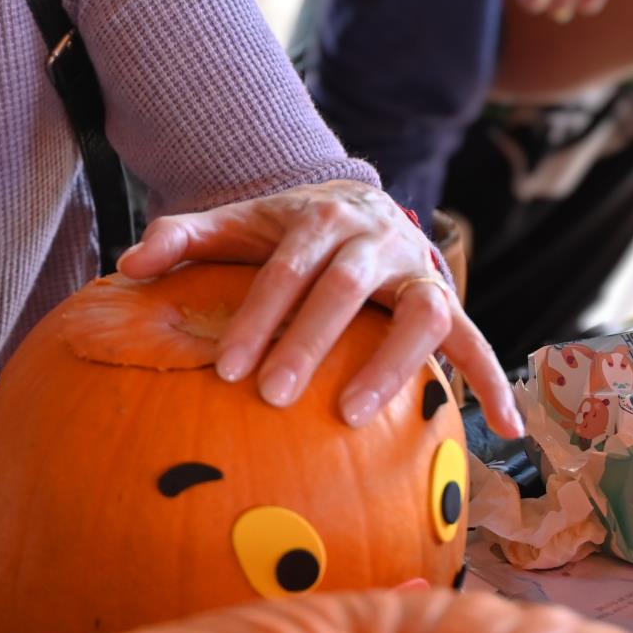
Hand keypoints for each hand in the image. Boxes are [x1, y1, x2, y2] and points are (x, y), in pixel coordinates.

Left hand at [115, 180, 523, 437]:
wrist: (349, 203)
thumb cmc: (279, 230)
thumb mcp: (233, 224)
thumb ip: (182, 237)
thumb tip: (129, 263)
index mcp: (319, 218)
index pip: (285, 270)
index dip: (257, 317)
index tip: (225, 370)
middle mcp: (375, 239)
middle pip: (343, 290)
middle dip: (309, 343)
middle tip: (272, 394)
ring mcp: (416, 269)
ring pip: (419, 312)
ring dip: (393, 365)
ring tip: (353, 417)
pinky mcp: (445, 299)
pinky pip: (475, 339)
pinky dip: (490, 380)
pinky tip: (503, 429)